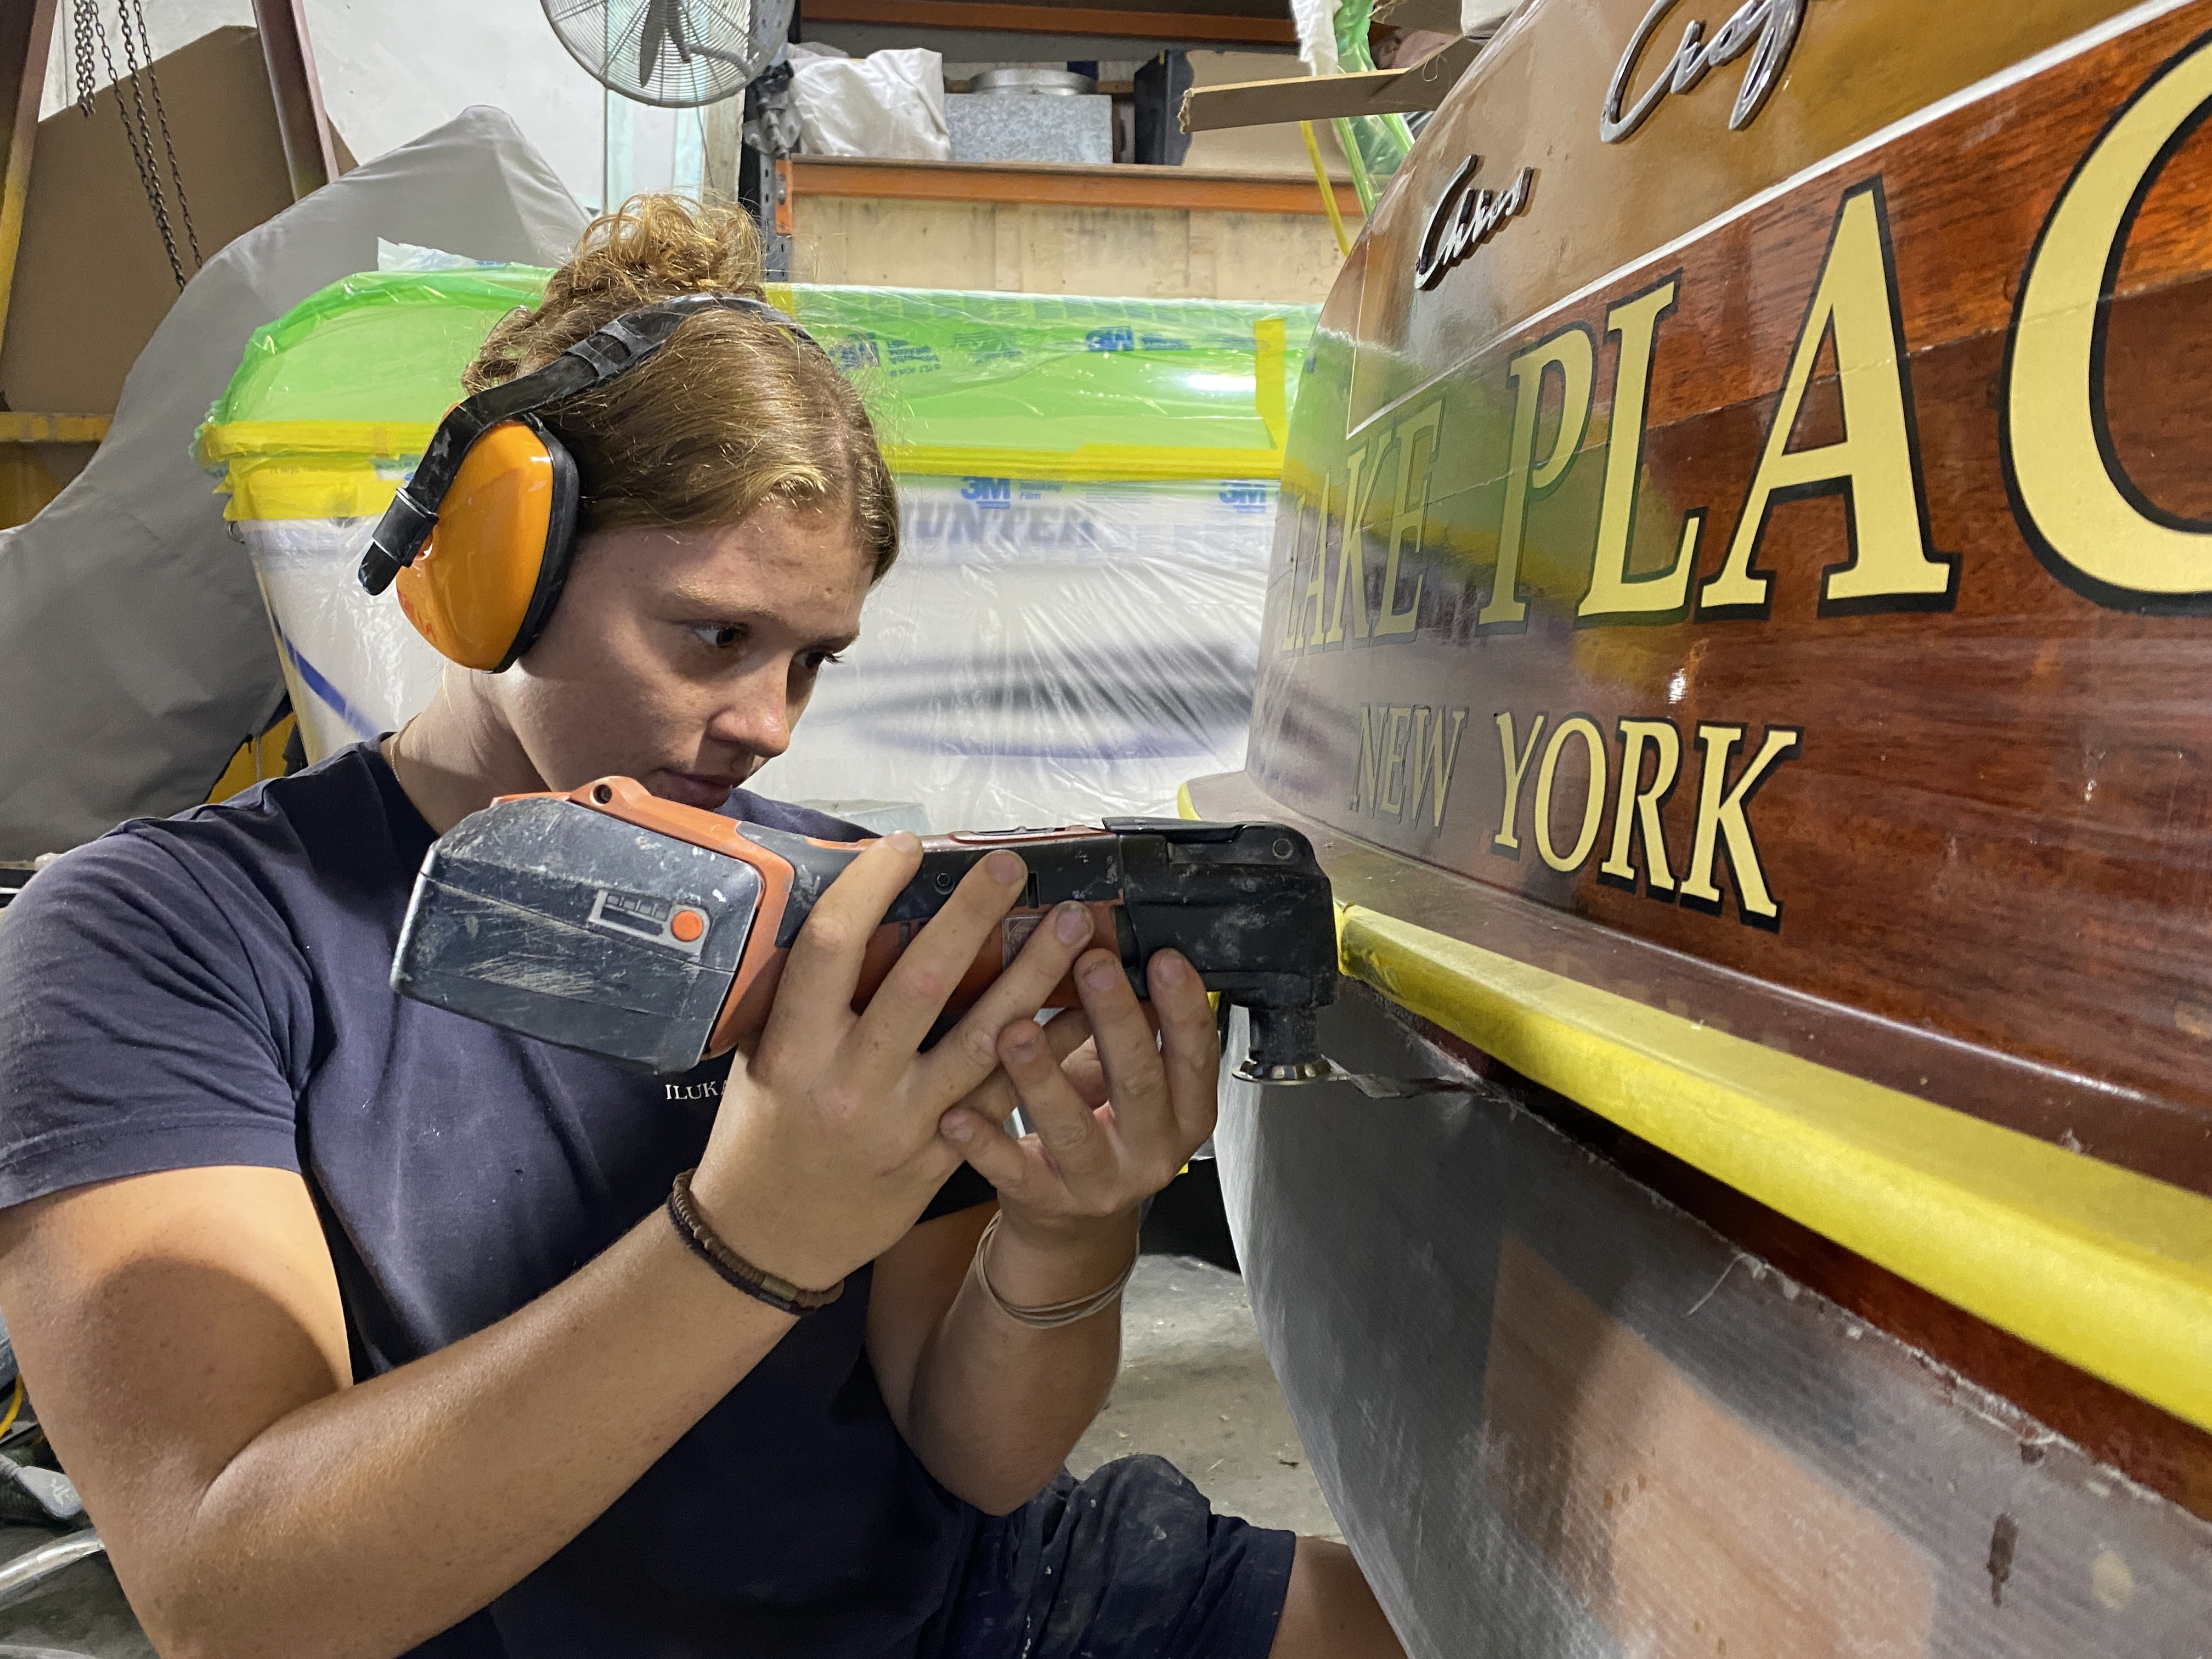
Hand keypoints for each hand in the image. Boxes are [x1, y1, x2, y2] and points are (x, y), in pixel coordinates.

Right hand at [688, 839, 1102, 1291]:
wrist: (767, 1238)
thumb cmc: (761, 1129)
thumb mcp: (764, 1054)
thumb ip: (805, 996)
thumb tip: (859, 911)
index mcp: (794, 1047)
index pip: (832, 947)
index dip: (872, 889)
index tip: (908, 846)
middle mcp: (849, 1081)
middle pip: (921, 982)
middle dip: (972, 917)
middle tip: (1013, 866)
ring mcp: (902, 1123)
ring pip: (981, 1038)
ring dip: (1033, 976)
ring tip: (1075, 925)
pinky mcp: (941, 1157)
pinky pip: (1004, 1094)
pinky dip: (1048, 1049)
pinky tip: (1085, 1010)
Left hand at [938, 947, 1218, 1264]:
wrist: (1072, 1222)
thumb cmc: (1099, 1121)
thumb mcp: (1125, 1077)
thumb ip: (1129, 1025)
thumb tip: (1107, 935)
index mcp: (1186, 1112)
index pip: (1196, 1055)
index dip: (1183, 1006)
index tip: (1162, 956)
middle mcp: (1154, 1151)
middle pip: (1139, 1082)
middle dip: (1114, 1018)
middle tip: (1090, 963)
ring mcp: (1101, 1183)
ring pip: (1073, 1128)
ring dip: (1043, 1075)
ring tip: (1013, 1031)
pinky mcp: (1046, 1202)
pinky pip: (1013, 1172)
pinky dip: (984, 1144)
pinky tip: (956, 1116)